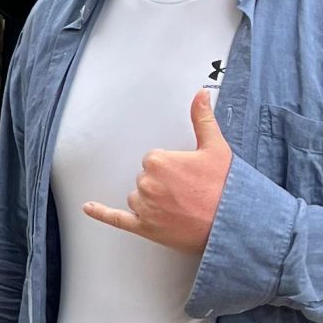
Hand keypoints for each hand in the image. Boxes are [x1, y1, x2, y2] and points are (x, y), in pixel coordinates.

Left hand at [83, 90, 231, 253]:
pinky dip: (101, 213)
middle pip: (145, 179)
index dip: (171, 167)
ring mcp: (144, 207)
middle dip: (163, 184)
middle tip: (189, 192)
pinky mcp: (144, 228)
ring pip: (138, 198)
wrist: (233, 223)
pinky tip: (89, 208)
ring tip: (181, 207)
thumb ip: (202, 119)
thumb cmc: (225, 187)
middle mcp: (146, 184)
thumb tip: (200, 94)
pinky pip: (116, 219)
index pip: (153, 160)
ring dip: (153, 201)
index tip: (187, 175)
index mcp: (157, 161)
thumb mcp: (215, 147)